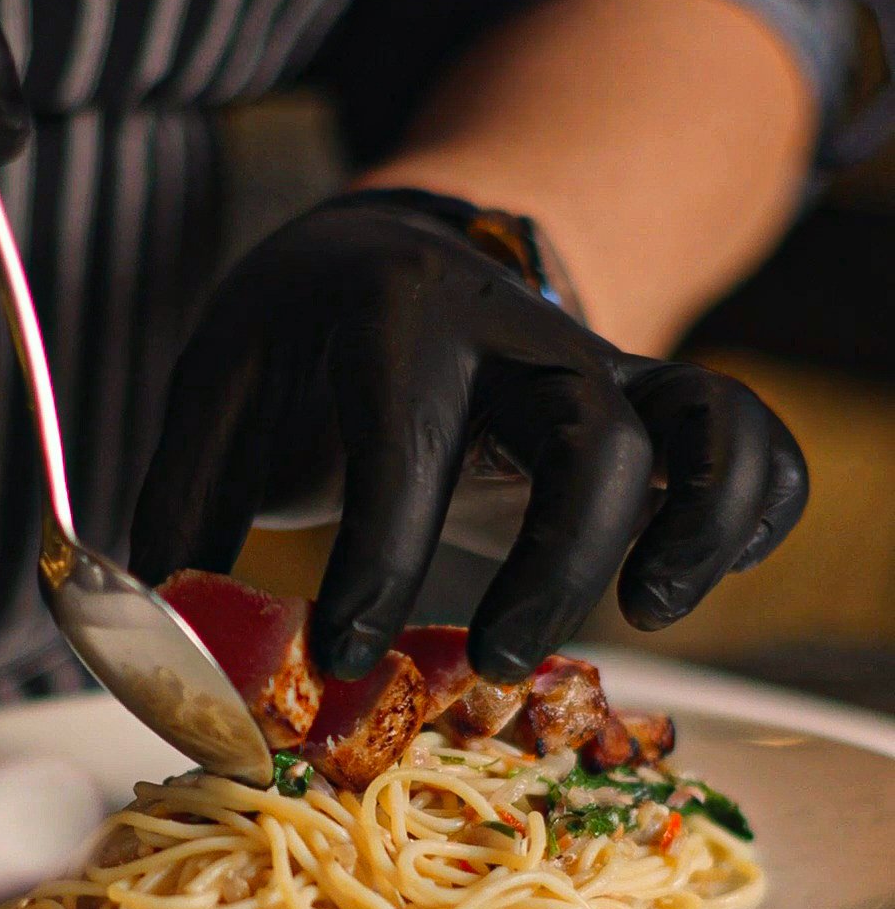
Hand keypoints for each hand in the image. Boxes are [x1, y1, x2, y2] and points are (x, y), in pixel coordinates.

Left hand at [129, 191, 807, 681]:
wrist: (402, 247)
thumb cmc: (308, 335)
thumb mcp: (228, 376)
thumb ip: (185, 487)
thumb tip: (156, 621)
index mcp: (402, 314)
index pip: (411, 435)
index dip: (382, 555)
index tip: (341, 655)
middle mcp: (524, 334)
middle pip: (597, 434)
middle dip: (557, 564)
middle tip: (494, 661)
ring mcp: (603, 367)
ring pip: (703, 424)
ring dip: (693, 527)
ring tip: (646, 616)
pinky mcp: (649, 407)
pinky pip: (749, 442)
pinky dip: (751, 512)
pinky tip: (682, 583)